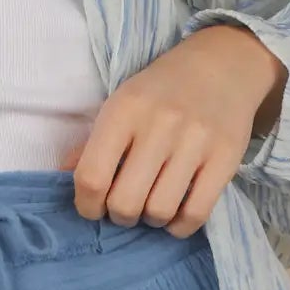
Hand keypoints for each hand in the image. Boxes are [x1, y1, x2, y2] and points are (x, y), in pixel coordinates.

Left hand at [59, 25, 285, 235]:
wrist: (223, 63)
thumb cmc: (162, 88)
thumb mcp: (121, 103)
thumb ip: (92, 142)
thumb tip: (62, 177)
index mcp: (124, 109)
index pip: (92, 177)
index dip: (86, 205)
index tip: (92, 207)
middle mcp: (159, 125)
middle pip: (125, 202)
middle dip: (119, 215)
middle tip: (125, 206)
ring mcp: (196, 142)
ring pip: (160, 212)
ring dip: (150, 219)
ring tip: (151, 205)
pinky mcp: (226, 158)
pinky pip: (196, 213)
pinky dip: (180, 226)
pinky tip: (175, 214)